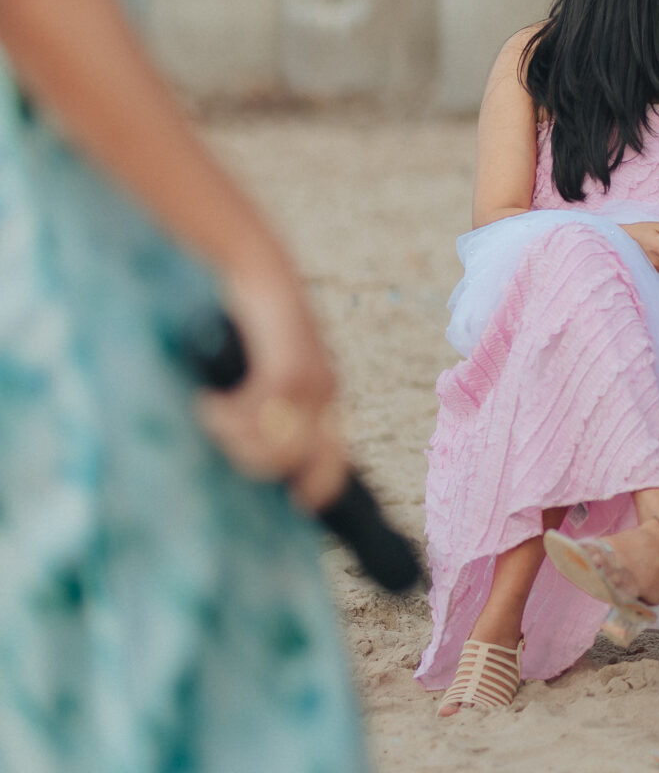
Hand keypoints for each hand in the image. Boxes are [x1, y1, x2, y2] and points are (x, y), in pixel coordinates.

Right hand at [197, 262, 349, 513]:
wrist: (260, 269)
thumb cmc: (254, 322)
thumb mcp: (267, 369)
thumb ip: (267, 406)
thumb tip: (250, 445)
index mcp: (325, 399)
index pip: (336, 461)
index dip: (316, 488)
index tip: (292, 504)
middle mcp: (326, 394)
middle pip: (303, 462)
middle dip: (258, 465)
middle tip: (223, 441)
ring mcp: (311, 381)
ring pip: (279, 445)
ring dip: (236, 441)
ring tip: (211, 417)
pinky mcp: (288, 365)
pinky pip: (258, 414)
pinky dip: (225, 417)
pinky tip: (206, 403)